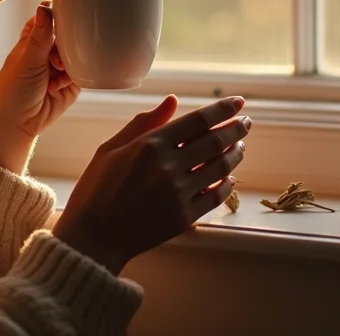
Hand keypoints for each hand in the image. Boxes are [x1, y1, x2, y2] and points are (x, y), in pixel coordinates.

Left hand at [0, 1, 79, 173]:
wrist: (15, 124)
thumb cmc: (11, 90)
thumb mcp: (27, 59)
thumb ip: (41, 35)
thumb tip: (45, 6)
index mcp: (33, 39)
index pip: (51, 18)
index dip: (60, 14)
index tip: (70, 13)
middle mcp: (48, 52)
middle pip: (69, 35)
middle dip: (70, 42)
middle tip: (57, 54)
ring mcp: (61, 68)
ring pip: (79, 54)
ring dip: (71, 61)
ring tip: (57, 72)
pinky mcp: (71, 85)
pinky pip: (84, 73)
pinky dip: (78, 75)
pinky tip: (62, 82)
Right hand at [52, 95, 251, 274]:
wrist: (93, 237)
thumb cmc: (96, 190)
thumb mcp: (111, 148)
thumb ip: (144, 123)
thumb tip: (172, 101)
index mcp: (149, 145)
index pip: (197, 121)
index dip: (222, 109)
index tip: (238, 102)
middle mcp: (168, 167)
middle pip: (215, 142)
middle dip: (236, 128)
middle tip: (246, 122)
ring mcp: (178, 194)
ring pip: (220, 168)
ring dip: (235, 154)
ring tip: (240, 146)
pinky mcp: (183, 218)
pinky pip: (215, 197)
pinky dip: (227, 185)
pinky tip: (229, 178)